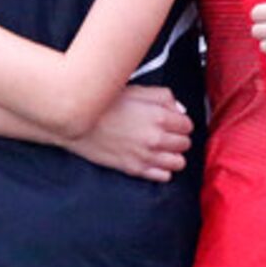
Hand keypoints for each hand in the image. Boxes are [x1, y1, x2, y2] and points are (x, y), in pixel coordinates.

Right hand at [66, 85, 193, 182]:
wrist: (78, 122)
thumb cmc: (104, 104)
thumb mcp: (136, 90)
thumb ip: (163, 97)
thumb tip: (179, 110)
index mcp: (158, 116)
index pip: (187, 125)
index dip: (180, 122)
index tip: (172, 122)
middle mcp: (155, 138)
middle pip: (184, 144)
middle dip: (178, 138)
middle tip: (166, 133)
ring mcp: (145, 156)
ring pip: (178, 163)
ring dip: (173, 155)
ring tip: (162, 148)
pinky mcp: (134, 169)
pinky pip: (163, 176)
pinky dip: (162, 169)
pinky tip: (153, 159)